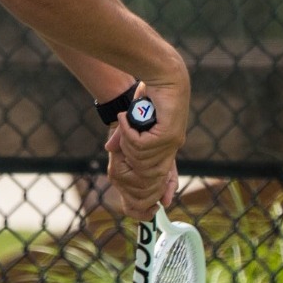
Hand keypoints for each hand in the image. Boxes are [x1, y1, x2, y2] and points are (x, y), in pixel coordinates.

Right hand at [102, 79, 186, 219]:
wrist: (162, 74)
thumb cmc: (148, 94)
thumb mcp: (132, 120)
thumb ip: (123, 138)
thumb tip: (111, 151)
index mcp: (165, 146)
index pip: (164, 176)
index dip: (158, 193)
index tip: (155, 209)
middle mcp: (172, 148)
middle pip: (147, 177)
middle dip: (130, 165)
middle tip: (118, 150)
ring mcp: (172, 142)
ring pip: (141, 161)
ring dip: (128, 143)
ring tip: (125, 122)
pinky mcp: (170, 134)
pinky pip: (142, 147)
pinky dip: (130, 134)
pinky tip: (127, 119)